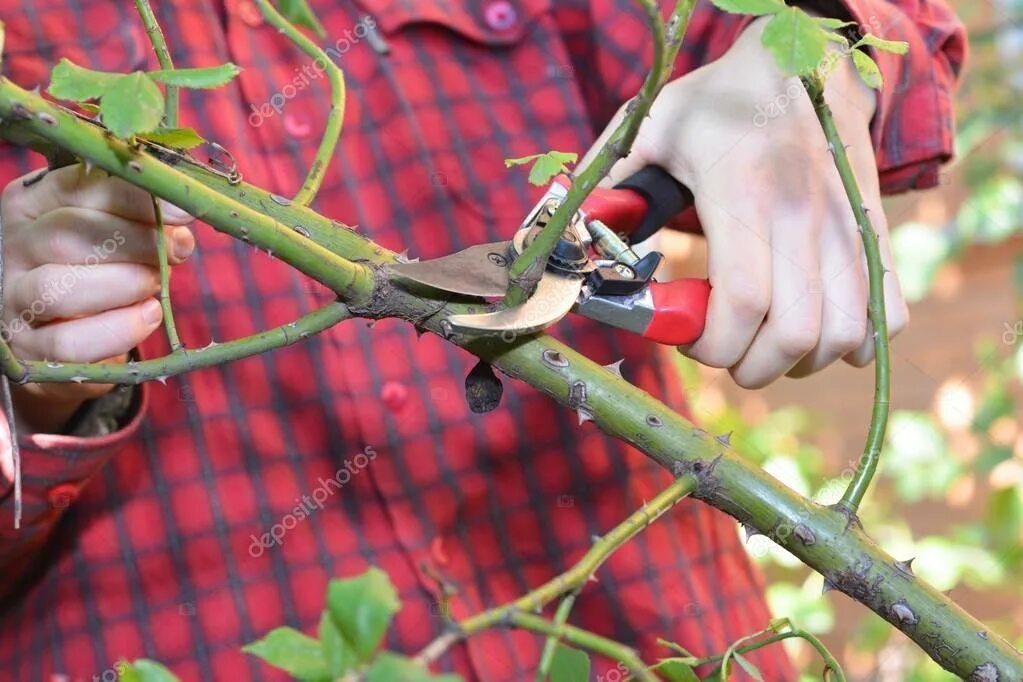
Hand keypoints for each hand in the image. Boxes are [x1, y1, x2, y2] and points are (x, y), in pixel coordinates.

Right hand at [1, 164, 194, 432]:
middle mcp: (12, 249)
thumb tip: (180, 231)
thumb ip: (143, 222)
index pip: (77, 189)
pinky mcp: (27, 350)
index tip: (183, 213)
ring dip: (122, 285)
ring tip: (154, 284)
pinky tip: (147, 316)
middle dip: (135, 242)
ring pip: (58, 289)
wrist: (56, 332)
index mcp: (30, 205)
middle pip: (65, 234)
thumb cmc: (94, 268)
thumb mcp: (113, 233)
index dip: (135, 199)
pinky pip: (68, 344)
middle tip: (175, 251)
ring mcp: (12, 301)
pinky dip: (116, 331)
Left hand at [584, 17, 908, 387]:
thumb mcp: (650, 127)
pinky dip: (855, 343)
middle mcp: (806, 214)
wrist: (804, 60)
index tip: (682, 337)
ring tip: (762, 343)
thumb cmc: (716, 102)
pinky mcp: (875, 233)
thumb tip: (566, 243)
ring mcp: (849, 225)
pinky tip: (816, 330)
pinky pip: (888, 316)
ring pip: (845, 336)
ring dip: (798, 361)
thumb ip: (608, 187)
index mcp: (744, 192)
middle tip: (720, 347)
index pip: (741, 303)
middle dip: (749, 365)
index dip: (709, 343)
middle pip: (796, 335)